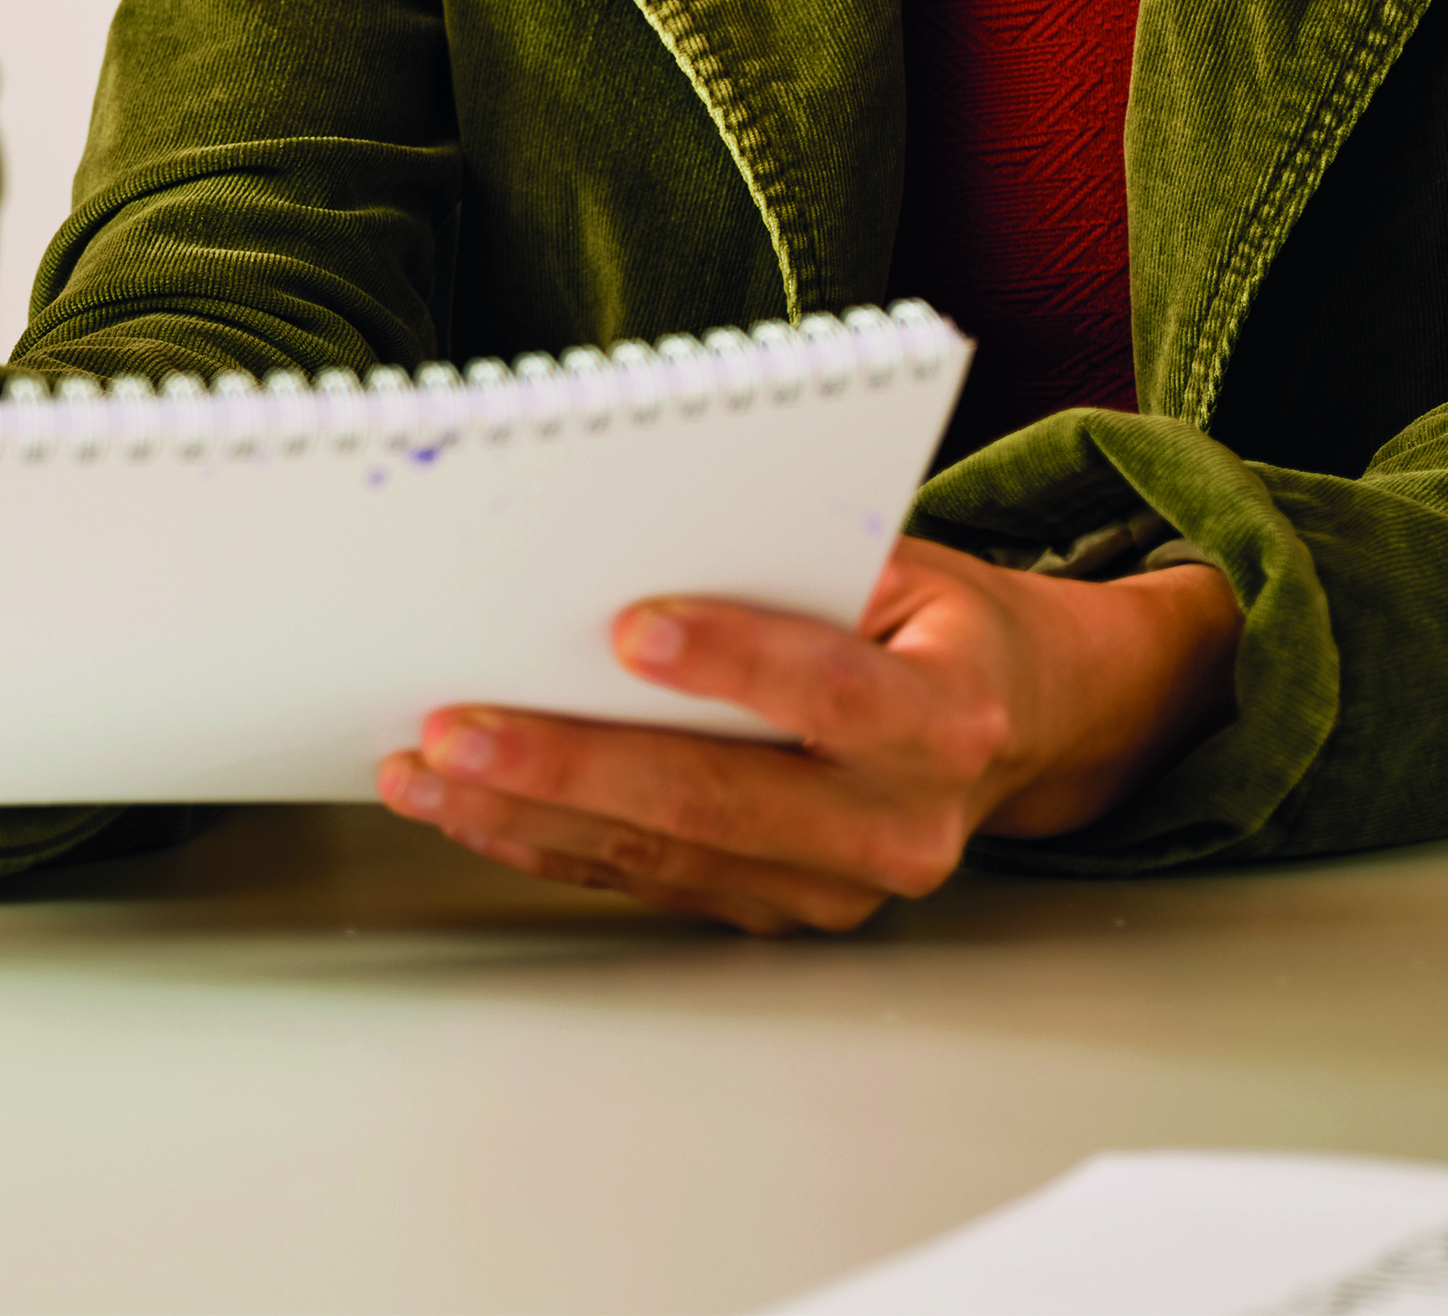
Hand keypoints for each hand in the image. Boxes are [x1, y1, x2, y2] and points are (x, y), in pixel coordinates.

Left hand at [373, 538, 1245, 933]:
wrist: (1021, 724)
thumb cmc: (938, 620)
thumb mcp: (902, 562)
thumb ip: (794, 559)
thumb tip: (629, 534)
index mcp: (945, 716)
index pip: (834, 690)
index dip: (734, 660)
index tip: (626, 629)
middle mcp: (901, 823)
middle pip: (720, 797)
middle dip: (574, 763)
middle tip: (456, 729)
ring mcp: (840, 888)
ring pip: (666, 854)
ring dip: (531, 815)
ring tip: (426, 772)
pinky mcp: (783, 913)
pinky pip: (651, 884)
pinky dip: (551, 846)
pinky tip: (472, 810)